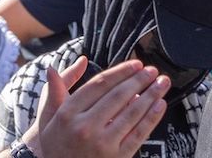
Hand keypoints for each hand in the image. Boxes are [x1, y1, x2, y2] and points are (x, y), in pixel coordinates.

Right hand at [23, 56, 169, 157]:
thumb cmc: (55, 145)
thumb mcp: (48, 119)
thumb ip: (55, 92)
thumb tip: (60, 66)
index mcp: (67, 114)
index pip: (99, 84)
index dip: (121, 71)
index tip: (137, 64)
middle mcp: (84, 127)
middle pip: (118, 96)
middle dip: (140, 80)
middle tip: (153, 70)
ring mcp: (101, 143)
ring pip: (132, 112)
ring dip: (151, 94)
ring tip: (162, 82)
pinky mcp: (116, 157)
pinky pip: (138, 133)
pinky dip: (152, 117)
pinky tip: (160, 104)